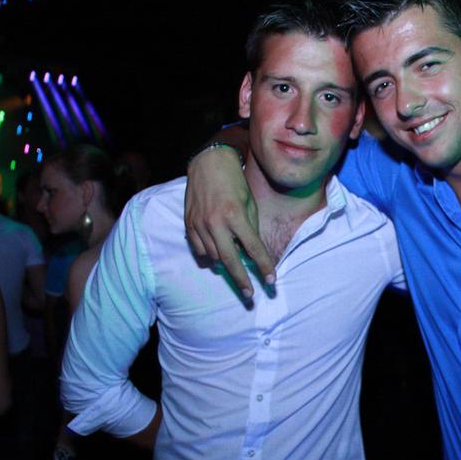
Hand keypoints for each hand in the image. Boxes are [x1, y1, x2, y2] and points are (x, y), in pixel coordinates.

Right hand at [185, 147, 275, 298]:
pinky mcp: (189, 224)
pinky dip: (209, 256)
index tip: (271, 282)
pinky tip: (217, 255)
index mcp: (236, 216)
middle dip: (241, 281)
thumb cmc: (235, 183)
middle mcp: (216, 223)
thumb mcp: (250, 204)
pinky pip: (199, 250)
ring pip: (213, 257)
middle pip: (230, 261)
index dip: (264, 267)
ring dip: (226, 266)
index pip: (253, 249)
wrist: (208, 164)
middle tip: (250, 295)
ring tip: (235, 269)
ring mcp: (200, 225)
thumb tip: (252, 253)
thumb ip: (250, 229)